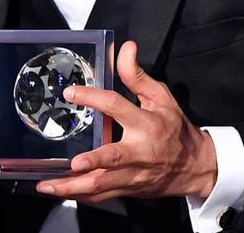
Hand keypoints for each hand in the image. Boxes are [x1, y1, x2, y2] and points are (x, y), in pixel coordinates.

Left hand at [36, 40, 217, 202]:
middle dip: (93, 162)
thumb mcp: (162, 97)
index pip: (117, 106)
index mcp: (147, 124)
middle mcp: (139, 152)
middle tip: (73, 163)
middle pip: (113, 158)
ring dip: (73, 186)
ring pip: (102, 184)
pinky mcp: (128, 189)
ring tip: (48, 184)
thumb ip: (137, 75)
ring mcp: (133, 174)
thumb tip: (126, 48)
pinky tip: (60, 191)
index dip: (93, 98)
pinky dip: (80, 195)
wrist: (195, 167)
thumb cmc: (176, 130)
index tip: (71, 93)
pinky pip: (101, 196)